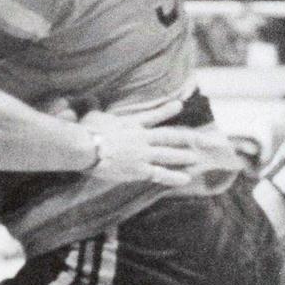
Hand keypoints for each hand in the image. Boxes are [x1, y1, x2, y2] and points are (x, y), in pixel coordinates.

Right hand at [82, 111, 244, 188]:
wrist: (86, 147)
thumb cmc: (84, 130)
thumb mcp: (93, 115)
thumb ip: (98, 112)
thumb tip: (88, 107)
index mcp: (130, 123)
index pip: (152, 115)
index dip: (166, 111)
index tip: (179, 106)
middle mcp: (141, 137)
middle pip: (168, 135)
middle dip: (185, 137)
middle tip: (200, 137)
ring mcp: (143, 154)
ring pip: (169, 154)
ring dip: (183, 155)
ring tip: (196, 158)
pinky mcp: (140, 170)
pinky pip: (161, 174)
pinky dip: (174, 176)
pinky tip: (186, 179)